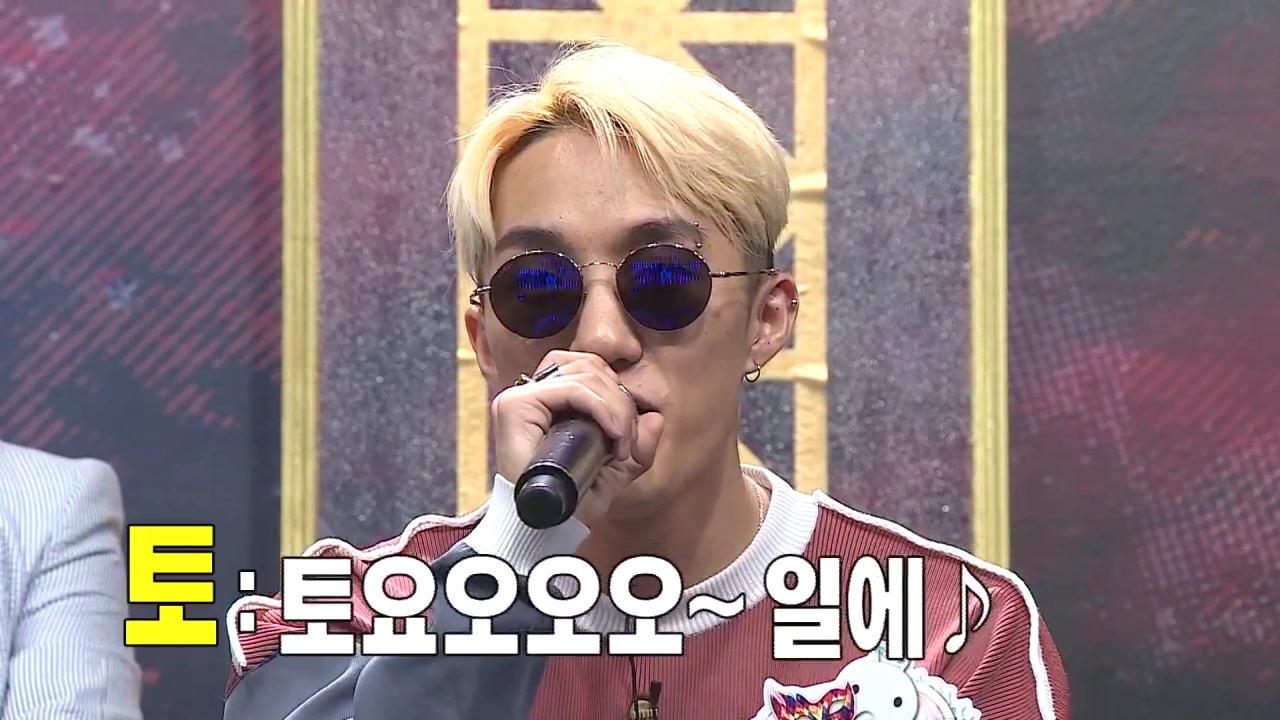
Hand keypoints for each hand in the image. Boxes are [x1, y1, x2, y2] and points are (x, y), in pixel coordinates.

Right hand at [491, 350, 663, 528]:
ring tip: (620, 442)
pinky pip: (573, 389)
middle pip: (588, 364)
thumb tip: (655, 418)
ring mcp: (520, 397)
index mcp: (548, 402)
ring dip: (616, 406)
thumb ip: (636, 447)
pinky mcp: (516, 406)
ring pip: (585, 373)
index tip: (627, 434)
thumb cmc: (571, 504)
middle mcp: (530, 394)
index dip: (616, 392)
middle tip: (627, 441)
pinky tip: (613, 435)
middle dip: (621, 400)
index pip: (587, 369)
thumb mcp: (613, 473)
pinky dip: (603, 408)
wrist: (545, 531)